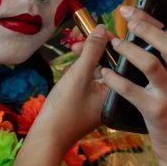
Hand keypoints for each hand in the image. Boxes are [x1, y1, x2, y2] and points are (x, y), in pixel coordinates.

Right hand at [29, 24, 111, 150]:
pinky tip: (65, 79)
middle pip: (106, 64)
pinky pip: (86, 81)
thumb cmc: (65, 110)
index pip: (119, 59)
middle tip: (76, 48)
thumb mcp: (78, 75)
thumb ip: (91, 50)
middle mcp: (111, 96)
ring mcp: (99, 100)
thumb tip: (102, 28)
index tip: (94, 32)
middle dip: (90, 54)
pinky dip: (76, 76)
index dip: (107, 43)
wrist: (48, 137)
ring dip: (80, 65)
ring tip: (68, 69)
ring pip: (94, 71)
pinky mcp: (89, 103)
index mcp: (117, 91)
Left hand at [101, 6, 166, 162]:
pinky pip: (131, 90)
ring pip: (150, 64)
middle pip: (166, 43)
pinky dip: (115, 79)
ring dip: (129, 51)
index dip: (150, 20)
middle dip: (144, 28)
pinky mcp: (156, 110)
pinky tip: (104, 72)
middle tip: (124, 18)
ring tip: (114, 44)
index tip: (130, 10)